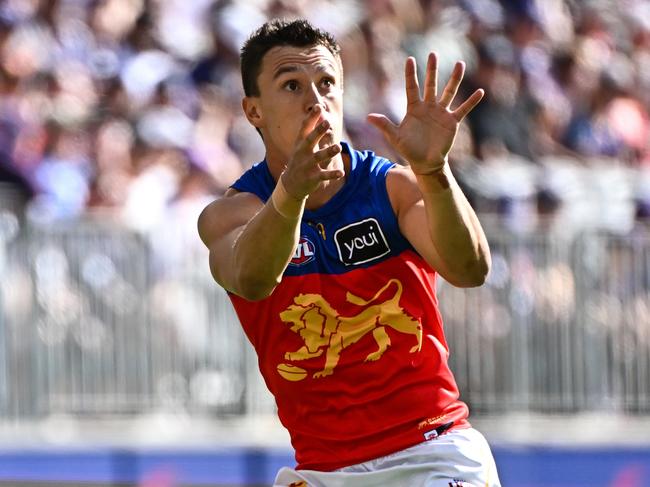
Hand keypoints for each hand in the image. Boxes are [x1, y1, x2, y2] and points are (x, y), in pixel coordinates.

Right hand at [281, 105, 342, 199]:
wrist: (291, 184)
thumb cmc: (300, 158)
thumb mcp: (302, 143)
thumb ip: (312, 127)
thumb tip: (319, 107)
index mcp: (301, 142)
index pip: (305, 127)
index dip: (312, 117)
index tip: (318, 106)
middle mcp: (303, 152)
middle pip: (311, 140)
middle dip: (318, 131)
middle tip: (328, 121)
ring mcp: (307, 165)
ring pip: (319, 157)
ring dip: (328, 152)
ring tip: (338, 147)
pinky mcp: (313, 177)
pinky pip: (324, 175)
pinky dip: (332, 174)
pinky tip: (341, 173)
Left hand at [367, 53, 483, 174]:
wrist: (425, 162)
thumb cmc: (409, 149)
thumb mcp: (395, 137)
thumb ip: (384, 125)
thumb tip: (368, 117)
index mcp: (414, 109)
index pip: (412, 87)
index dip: (410, 74)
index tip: (410, 59)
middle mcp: (428, 107)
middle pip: (431, 84)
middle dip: (432, 70)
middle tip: (433, 54)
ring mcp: (441, 113)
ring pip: (449, 92)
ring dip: (454, 79)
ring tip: (460, 64)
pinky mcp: (452, 122)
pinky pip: (463, 109)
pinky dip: (471, 102)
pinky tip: (480, 92)